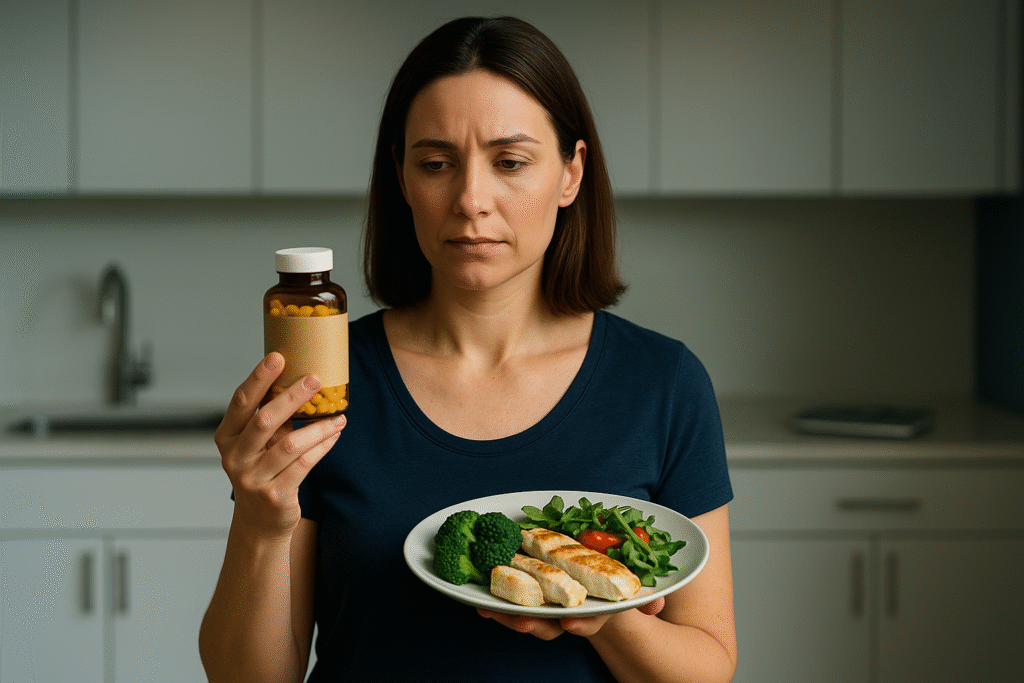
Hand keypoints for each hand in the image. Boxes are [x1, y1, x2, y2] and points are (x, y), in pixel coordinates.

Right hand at [215, 352, 345, 540]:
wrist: (259, 523)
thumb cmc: (262, 472)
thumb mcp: (258, 445)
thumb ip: (271, 419)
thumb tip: (300, 381)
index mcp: (226, 437)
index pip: (241, 402)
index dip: (258, 378)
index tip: (277, 356)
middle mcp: (235, 457)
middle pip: (264, 420)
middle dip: (292, 396)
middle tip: (315, 379)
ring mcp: (252, 479)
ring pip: (290, 444)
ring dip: (318, 426)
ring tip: (338, 415)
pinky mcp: (275, 495)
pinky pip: (304, 464)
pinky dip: (322, 446)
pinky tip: (334, 434)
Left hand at [477, 596, 665, 639]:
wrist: (597, 584)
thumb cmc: (613, 584)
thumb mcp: (632, 591)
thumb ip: (645, 599)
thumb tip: (657, 604)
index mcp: (592, 613)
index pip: (587, 622)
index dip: (580, 624)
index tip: (571, 623)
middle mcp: (566, 616)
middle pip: (548, 626)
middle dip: (535, 625)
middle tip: (523, 622)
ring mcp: (545, 609)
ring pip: (525, 618)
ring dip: (508, 616)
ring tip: (492, 611)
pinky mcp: (527, 597)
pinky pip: (510, 606)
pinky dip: (495, 606)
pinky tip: (479, 602)